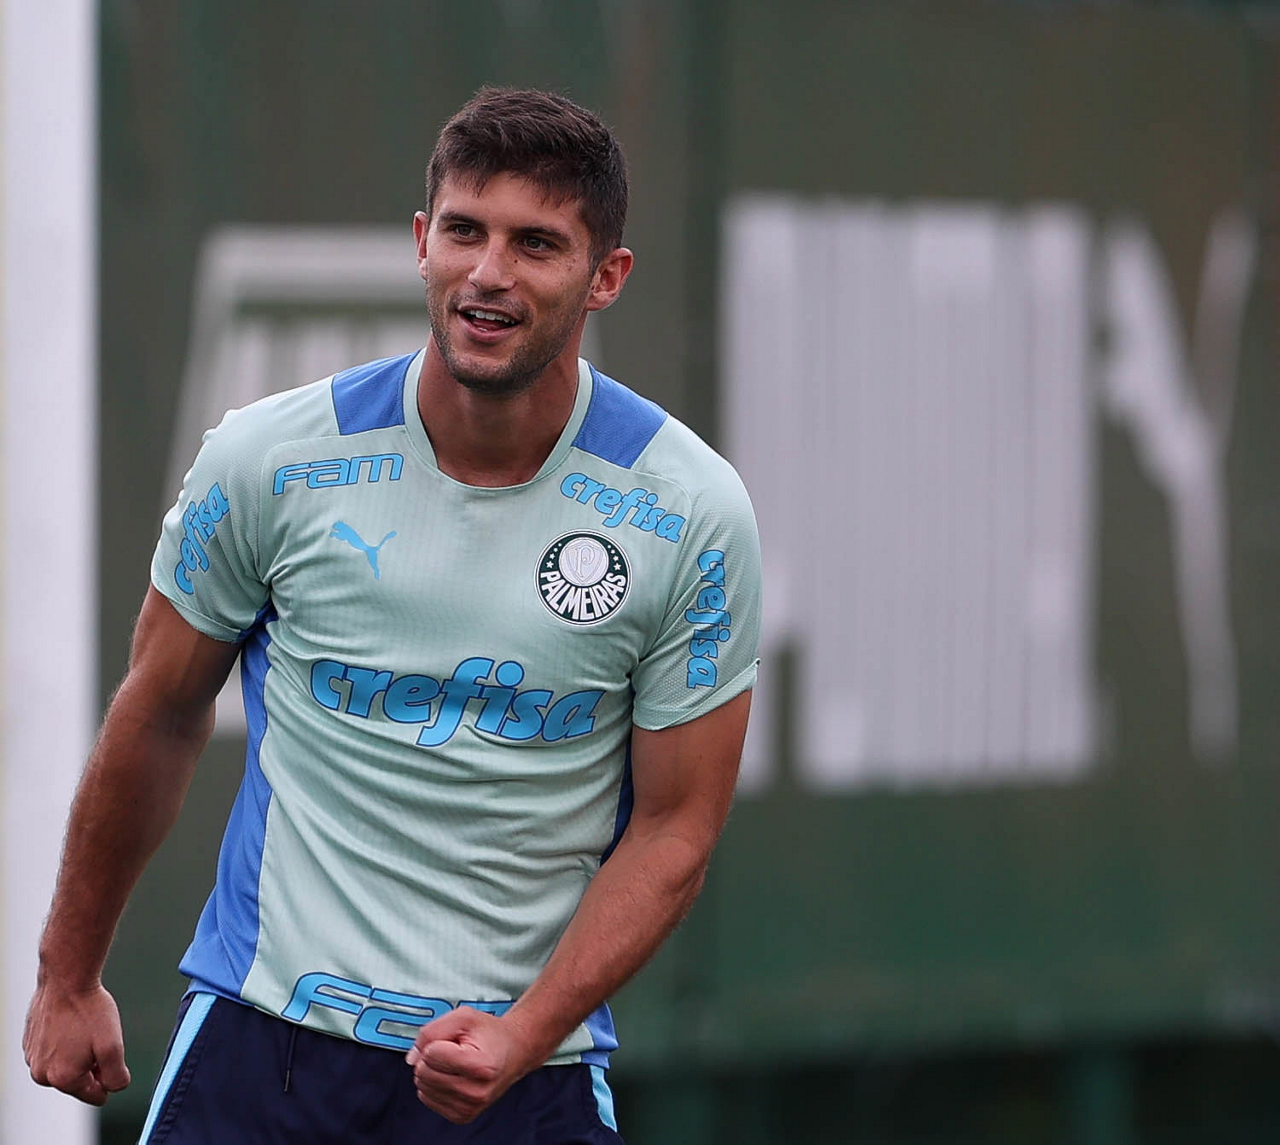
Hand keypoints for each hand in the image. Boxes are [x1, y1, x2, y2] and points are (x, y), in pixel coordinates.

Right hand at [23, 980, 130, 1106]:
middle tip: (96, 1037)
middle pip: (79, 1081)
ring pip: (65, 1065)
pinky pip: (53, 1051)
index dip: (109, 1077)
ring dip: (78, 1052)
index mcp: (63, 1078)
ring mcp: (32, 1058)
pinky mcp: (29, 1043)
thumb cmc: (89, 1010)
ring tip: (82, 1028)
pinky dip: (64, 1041)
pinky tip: (70, 1023)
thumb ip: (116, 1076)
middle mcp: (41, 1073)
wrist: (66, 980)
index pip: (95, 1095)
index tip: (109, 1055)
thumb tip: (115, 1087)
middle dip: (92, 1064)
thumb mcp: (113, 1046)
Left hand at [405, 1007, 537, 1123]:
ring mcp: (470, 1107)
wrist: (513, 1052)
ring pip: (423, 1087)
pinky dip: (434, 1085)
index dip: (437, 1041)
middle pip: (424, 1072)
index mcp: (480, 1066)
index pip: (430, 1054)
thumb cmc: (489, 1034)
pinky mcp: (462, 1116)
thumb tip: (411, 1058)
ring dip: (432, 1071)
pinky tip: (452, 1076)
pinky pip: (427, 1099)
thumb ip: (432, 1031)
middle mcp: (476, 1091)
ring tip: (455, 1063)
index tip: (455, 1040)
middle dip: (431, 1056)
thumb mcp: (463, 1017)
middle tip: (454, 1050)